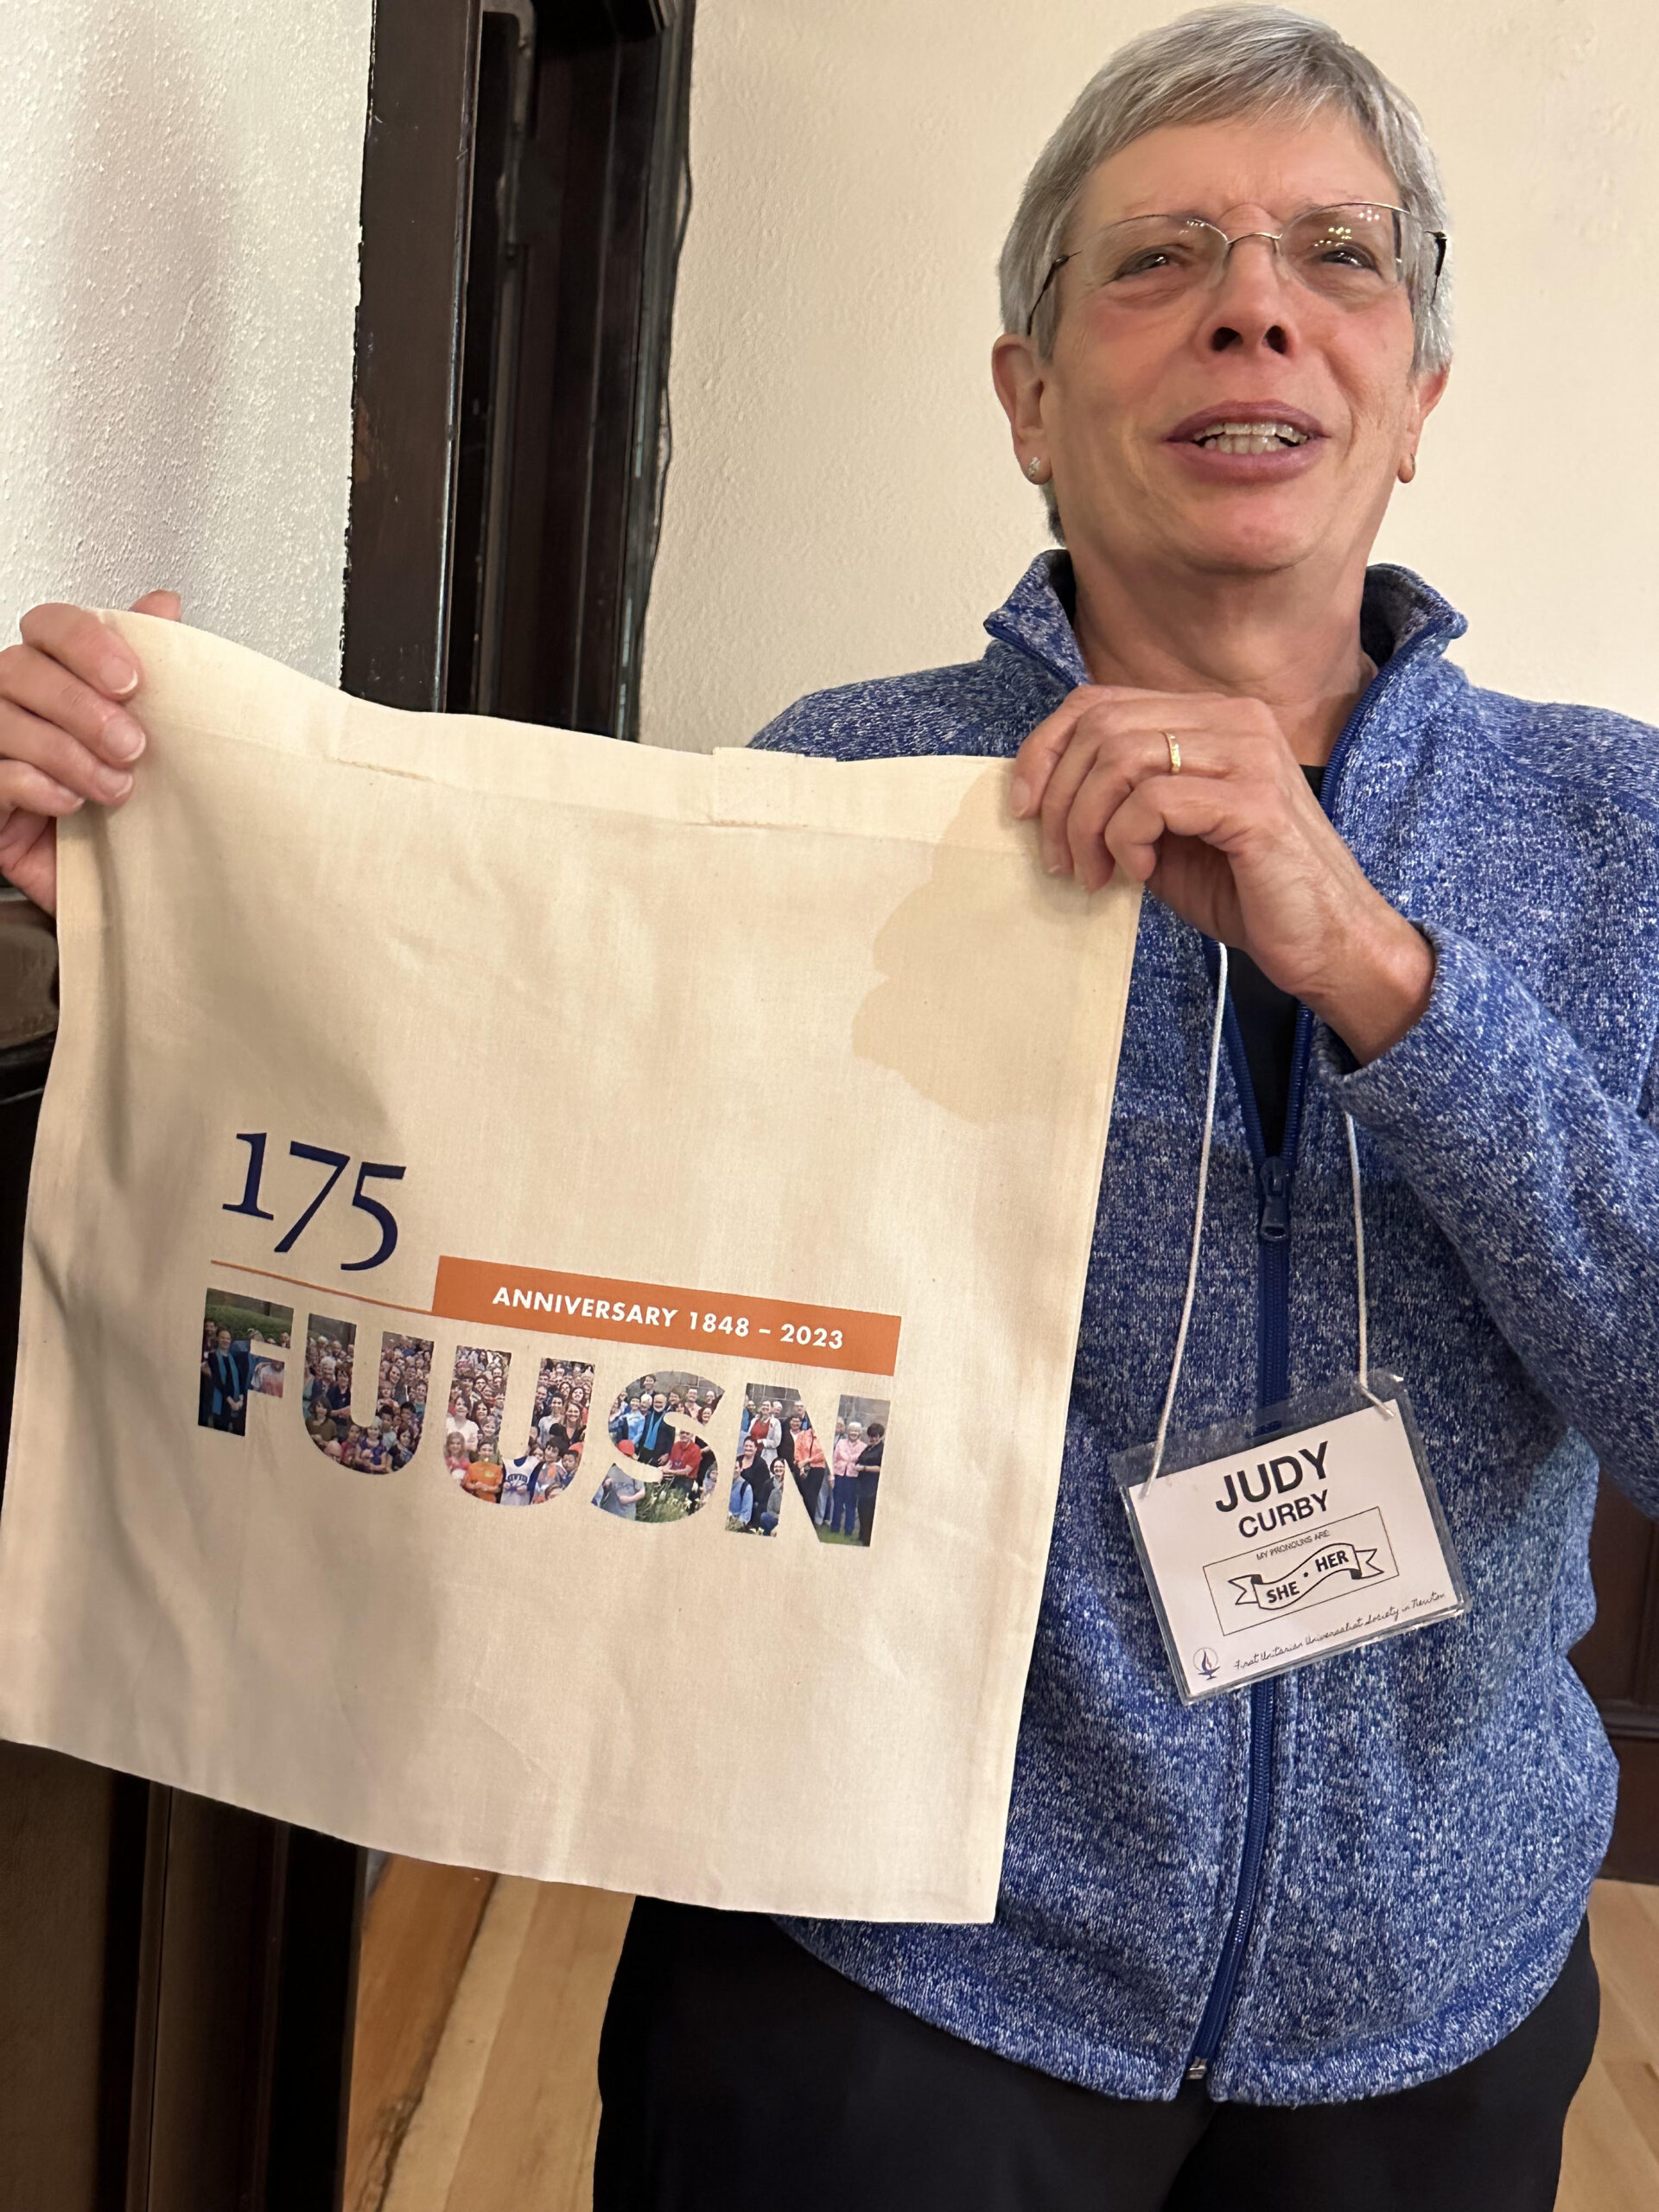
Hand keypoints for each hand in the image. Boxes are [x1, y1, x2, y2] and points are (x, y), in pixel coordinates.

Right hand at [0, 590, 181, 913]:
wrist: (129, 882)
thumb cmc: (133, 804)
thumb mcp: (155, 734)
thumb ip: (154, 665)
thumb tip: (163, 606)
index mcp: (56, 674)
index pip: (50, 626)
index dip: (87, 644)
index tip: (132, 681)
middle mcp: (16, 701)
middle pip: (21, 668)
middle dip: (83, 706)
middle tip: (134, 745)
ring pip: (5, 721)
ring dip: (69, 753)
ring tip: (117, 787)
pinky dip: (38, 786)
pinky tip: (71, 804)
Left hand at [1010, 686, 1432, 1063]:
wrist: (1329, 943)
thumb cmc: (1247, 892)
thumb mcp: (1165, 836)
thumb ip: (1119, 800)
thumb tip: (1041, 795)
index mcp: (1211, 718)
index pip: (1099, 702)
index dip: (1044, 750)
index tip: (1022, 808)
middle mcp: (1234, 720)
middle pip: (1101, 727)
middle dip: (1058, 799)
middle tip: (1059, 860)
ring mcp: (1249, 756)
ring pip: (1120, 759)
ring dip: (1085, 825)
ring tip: (1094, 875)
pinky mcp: (1254, 803)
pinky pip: (1153, 801)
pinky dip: (1126, 839)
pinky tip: (1139, 873)